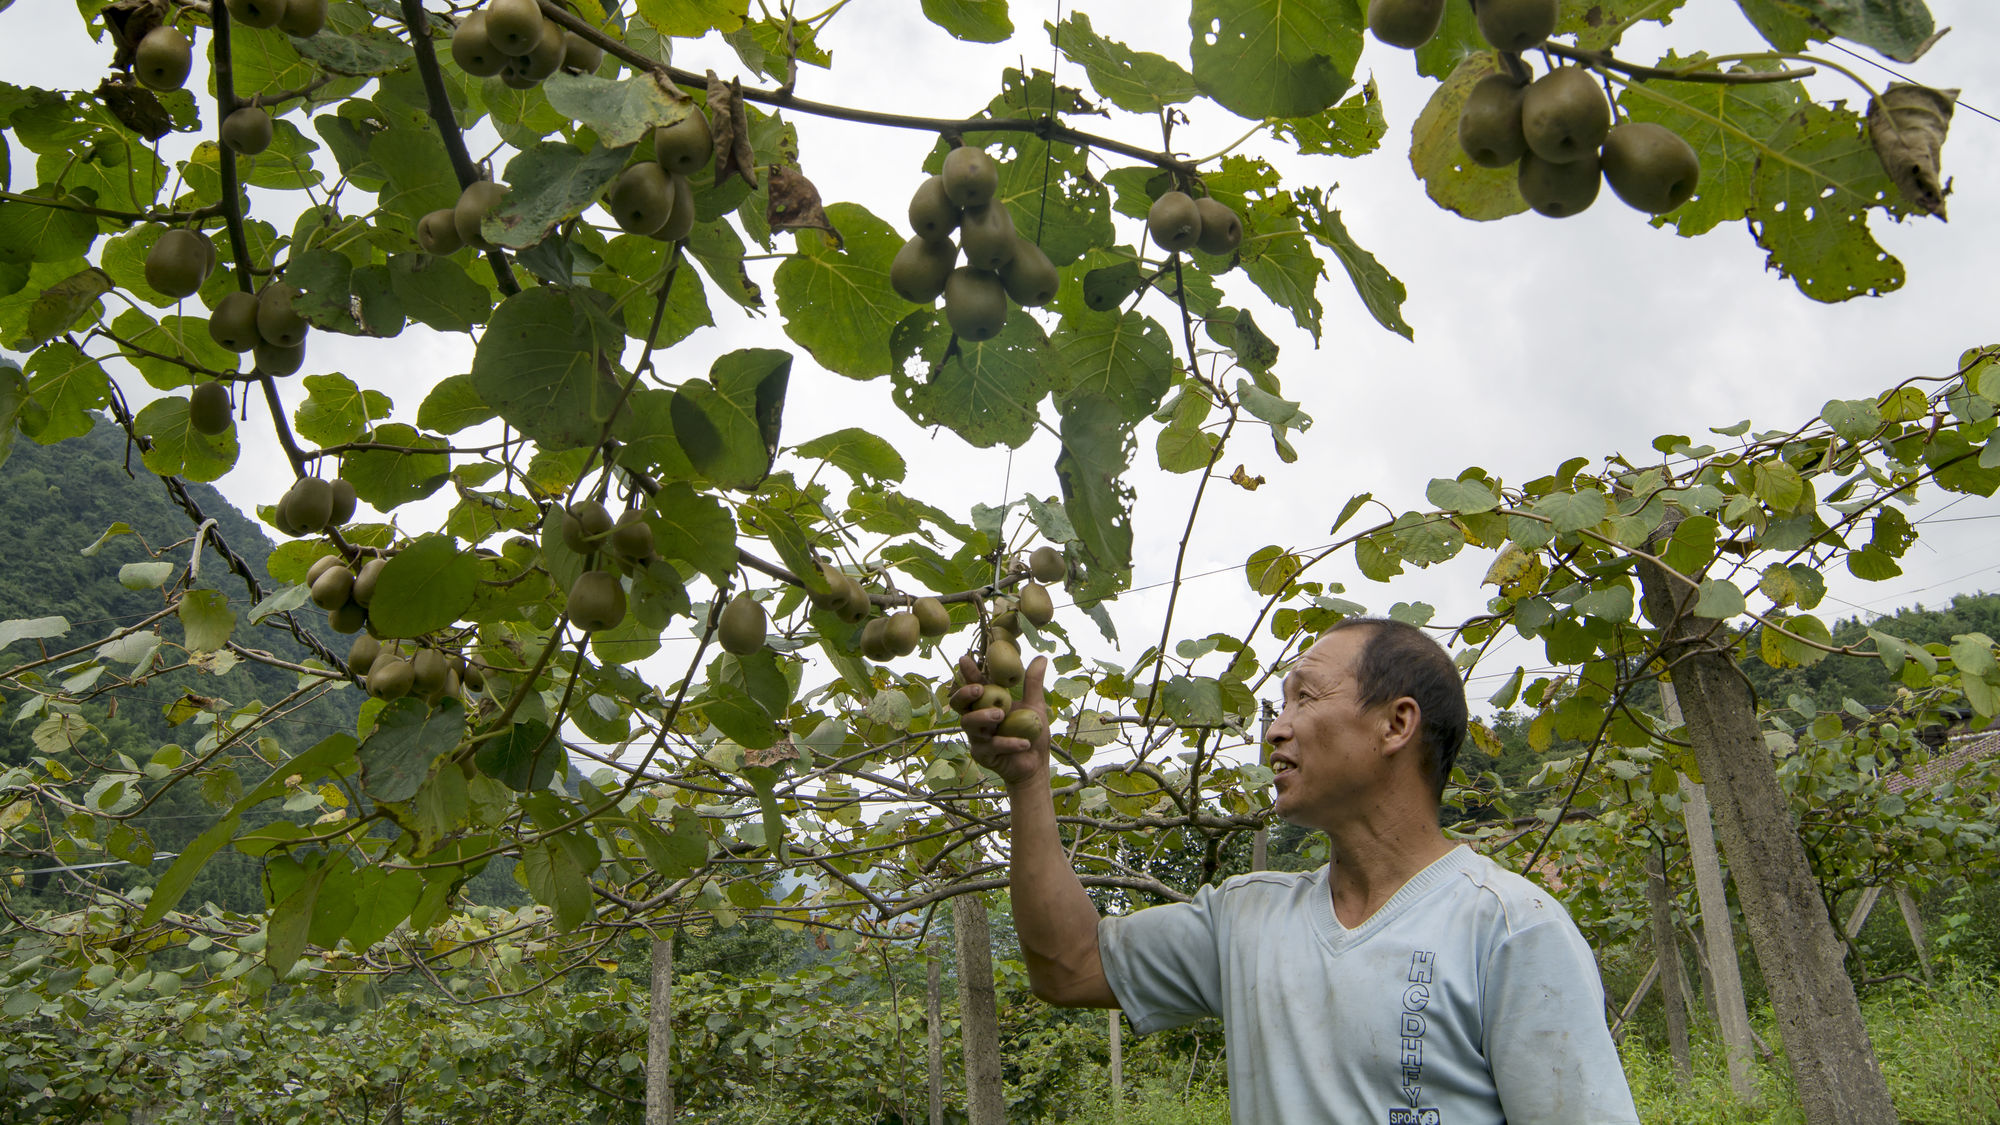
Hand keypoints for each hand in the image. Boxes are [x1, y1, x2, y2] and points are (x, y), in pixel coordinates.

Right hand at [951, 651, 1050, 788]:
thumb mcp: (1035, 705)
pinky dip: (1008, 742)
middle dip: (964, 694)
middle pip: (958, 704)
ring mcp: (977, 736)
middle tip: (979, 689)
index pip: (974, 685)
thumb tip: (1041, 657)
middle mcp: (978, 718)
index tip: (966, 659)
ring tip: (1000, 714)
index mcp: (987, 703)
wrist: (1036, 764)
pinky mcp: (982, 754)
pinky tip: (1024, 743)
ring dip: (982, 717)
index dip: (968, 673)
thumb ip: (1033, 683)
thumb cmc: (1032, 732)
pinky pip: (991, 745)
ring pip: (968, 723)